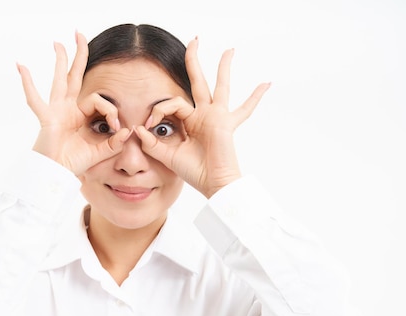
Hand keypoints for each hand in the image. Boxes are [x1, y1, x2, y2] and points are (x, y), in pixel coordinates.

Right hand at [17, 32, 131, 175]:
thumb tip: (129, 131)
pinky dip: (28, 83)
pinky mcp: (46, 118)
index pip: (99, 100)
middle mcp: (67, 108)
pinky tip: (21, 66)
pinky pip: (35, 99)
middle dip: (78, 56)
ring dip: (60, 60)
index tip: (118, 127)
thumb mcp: (99, 152)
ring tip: (59, 43)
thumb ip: (114, 143)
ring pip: (59, 80)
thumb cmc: (73, 164)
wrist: (56, 174)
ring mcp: (55, 111)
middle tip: (79, 35)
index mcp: (79, 115)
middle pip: (74, 76)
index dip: (111, 111)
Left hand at [135, 38, 269, 197]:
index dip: (158, 109)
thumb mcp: (168, 156)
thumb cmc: (195, 172)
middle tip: (194, 40)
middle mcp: (204, 115)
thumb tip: (138, 129)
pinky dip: (256, 97)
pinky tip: (267, 83)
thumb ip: (152, 144)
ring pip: (219, 86)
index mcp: (190, 121)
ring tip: (229, 50)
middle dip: (194, 61)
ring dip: (223, 67)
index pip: (172, 103)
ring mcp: (216, 117)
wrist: (213, 184)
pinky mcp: (224, 122)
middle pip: (197, 82)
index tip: (149, 125)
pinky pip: (244, 108)